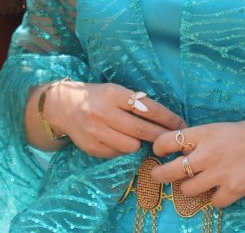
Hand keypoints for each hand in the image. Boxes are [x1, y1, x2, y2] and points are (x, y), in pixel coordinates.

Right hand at [41, 82, 183, 158]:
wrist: (63, 107)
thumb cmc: (96, 97)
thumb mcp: (114, 91)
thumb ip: (135, 102)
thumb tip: (165, 118)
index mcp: (113, 94)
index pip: (148, 108)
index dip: (167, 118)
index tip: (181, 124)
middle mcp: (103, 113)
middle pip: (142, 130)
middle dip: (161, 136)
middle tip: (174, 140)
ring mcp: (96, 132)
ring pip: (131, 146)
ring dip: (140, 144)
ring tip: (139, 138)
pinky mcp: (92, 148)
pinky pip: (117, 154)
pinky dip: (123, 149)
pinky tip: (120, 142)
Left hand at [150, 117, 244, 207]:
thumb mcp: (223, 127)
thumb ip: (203, 138)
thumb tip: (183, 148)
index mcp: (205, 133)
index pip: (167, 141)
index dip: (159, 147)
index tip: (159, 151)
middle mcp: (208, 153)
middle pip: (170, 170)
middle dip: (159, 174)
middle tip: (157, 175)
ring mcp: (220, 174)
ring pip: (187, 189)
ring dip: (189, 187)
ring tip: (196, 182)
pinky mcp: (234, 190)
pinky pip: (213, 202)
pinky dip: (215, 198)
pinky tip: (221, 190)